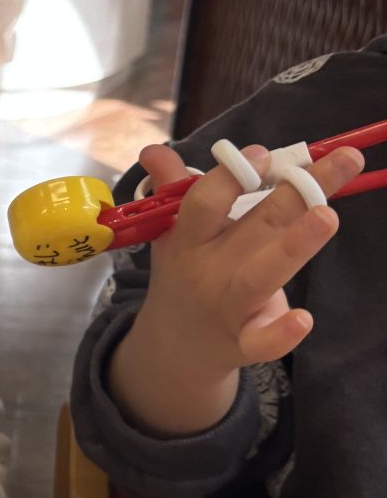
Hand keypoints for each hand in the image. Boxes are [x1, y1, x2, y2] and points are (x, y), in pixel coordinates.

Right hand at [109, 139, 362, 435]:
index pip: (206, 201)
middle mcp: (210, 269)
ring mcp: (228, 307)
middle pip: (256, 224)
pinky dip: (281, 334)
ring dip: (296, 246)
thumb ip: (173, 188)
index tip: (262, 153)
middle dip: (295, 191)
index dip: (232, 176)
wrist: (174, 347)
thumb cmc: (185, 275)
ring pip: (263, 275)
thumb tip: (155, 150)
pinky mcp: (246, 342)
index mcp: (190, 238)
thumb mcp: (171, 233)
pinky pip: (263, 341)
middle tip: (342, 159)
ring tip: (327, 216)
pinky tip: (303, 319)